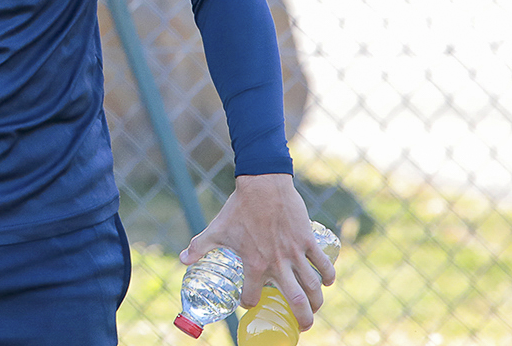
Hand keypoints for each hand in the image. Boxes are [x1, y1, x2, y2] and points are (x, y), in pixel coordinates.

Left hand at [180, 174, 334, 328]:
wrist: (262, 185)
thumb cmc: (239, 208)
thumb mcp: (216, 229)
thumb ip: (199, 246)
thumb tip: (182, 260)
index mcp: (254, 263)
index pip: (252, 297)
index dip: (249, 304)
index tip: (250, 304)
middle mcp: (277, 263)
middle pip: (296, 301)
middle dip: (302, 319)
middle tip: (302, 326)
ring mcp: (295, 252)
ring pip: (313, 286)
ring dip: (317, 302)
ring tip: (315, 309)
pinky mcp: (307, 240)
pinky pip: (324, 264)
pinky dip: (328, 276)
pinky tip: (327, 282)